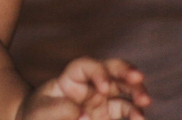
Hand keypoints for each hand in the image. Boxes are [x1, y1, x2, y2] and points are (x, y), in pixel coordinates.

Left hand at [20, 57, 150, 119]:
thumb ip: (57, 110)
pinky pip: (126, 111)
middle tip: (138, 77)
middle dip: (125, 70)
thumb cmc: (36, 116)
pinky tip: (140, 119)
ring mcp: (101, 101)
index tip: (104, 88)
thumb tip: (81, 112)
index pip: (86, 67)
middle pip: (110, 70)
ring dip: (137, 91)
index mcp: (71, 80)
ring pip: (124, 89)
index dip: (98, 72)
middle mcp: (89, 86)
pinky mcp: (108, 116)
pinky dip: (135, 113)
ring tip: (145, 101)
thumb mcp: (40, 112)